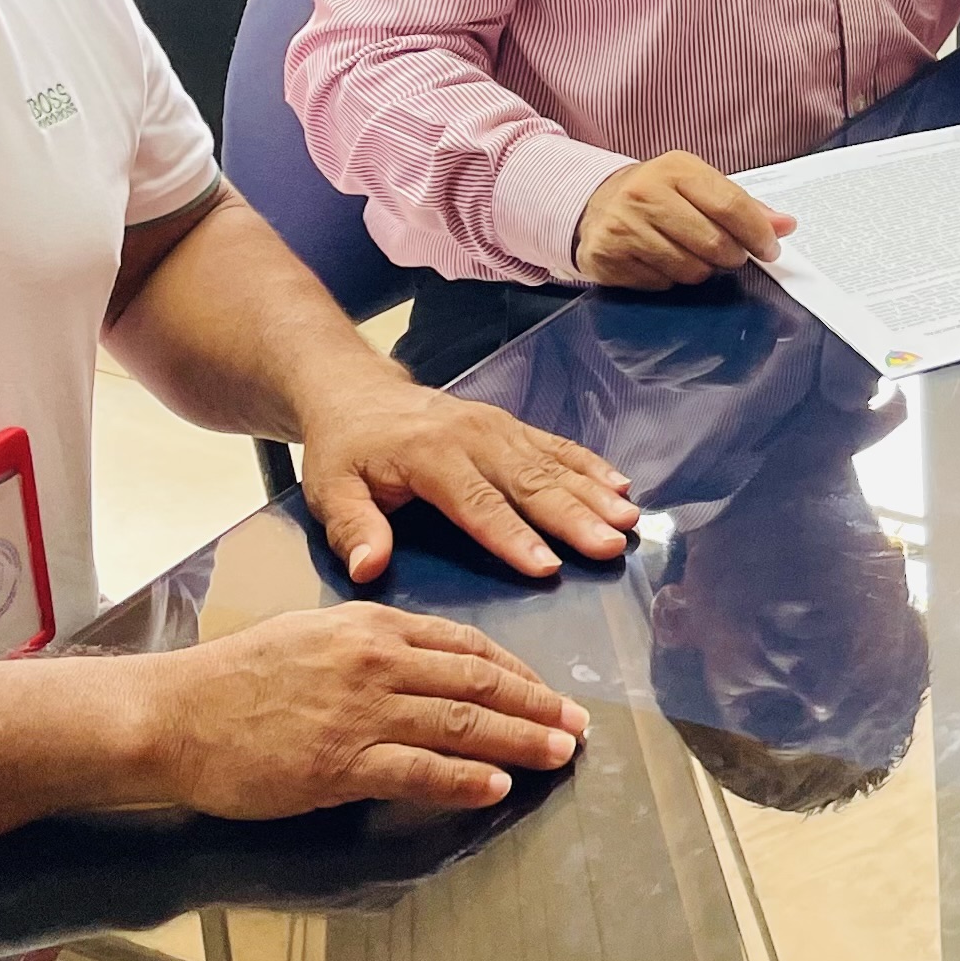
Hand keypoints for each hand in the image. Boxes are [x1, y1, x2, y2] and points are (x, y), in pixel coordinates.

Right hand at [135, 602, 589, 815]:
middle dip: (538, 704)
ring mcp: (358, 712)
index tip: (549, 691)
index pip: (466, 645)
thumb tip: (430, 664)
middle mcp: (375, 661)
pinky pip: (418, 769)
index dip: (518, 670)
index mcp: (372, 624)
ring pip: (461, 724)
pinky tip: (497, 786)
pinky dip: (465, 778)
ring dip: (520, 740)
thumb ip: (375, 644)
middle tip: (578, 725)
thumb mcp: (315, 634)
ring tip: (559, 754)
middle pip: (478, 682)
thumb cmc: (236, 678)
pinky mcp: (337, 763)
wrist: (172, 713)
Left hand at [297, 372, 639, 580]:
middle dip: (574, 517)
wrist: (358, 392)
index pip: (478, 504)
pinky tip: (621, 486)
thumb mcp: (330, 490)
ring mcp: (498, 427)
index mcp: (431, 456)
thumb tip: (370, 568)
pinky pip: (557, 446)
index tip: (548, 566)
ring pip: (553, 464)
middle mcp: (474, 437)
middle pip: (530, 483)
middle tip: (609, 546)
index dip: (513, 537)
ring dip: (594, 493)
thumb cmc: (347, 450)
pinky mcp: (511, 425)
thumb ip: (353, 528)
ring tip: (629, 521)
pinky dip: (592, 466)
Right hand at [573, 151, 794, 286]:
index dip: (758, 232)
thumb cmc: (658, 195)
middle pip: (713, 242)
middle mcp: (645, 193)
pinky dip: (670, 279)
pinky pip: (661, 283)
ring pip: (690, 269)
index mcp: (675, 168)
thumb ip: (743, 206)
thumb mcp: (698, 186)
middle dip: (732, 256)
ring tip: (690, 253)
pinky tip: (660, 260)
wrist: (597, 203)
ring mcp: (623, 226)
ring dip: (701, 270)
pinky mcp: (607, 255)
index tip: (770, 248)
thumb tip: (785, 225)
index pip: (730, 204)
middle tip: (731, 255)